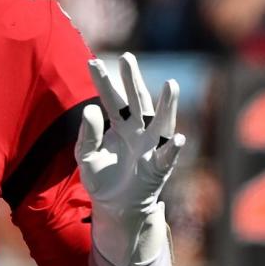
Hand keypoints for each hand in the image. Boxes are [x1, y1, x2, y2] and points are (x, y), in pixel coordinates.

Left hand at [77, 52, 185, 265]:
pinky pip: (168, 157)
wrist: (114, 206)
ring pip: (160, 122)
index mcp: (119, 125)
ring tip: (171, 84)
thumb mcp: (86, 155)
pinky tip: (178, 139)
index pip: (110, 99)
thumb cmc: (101, 178)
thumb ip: (88, 134)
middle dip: (133, 80)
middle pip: (136, 101)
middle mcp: (138, 130)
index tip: (92, 62)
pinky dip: (174, 149)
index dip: (103, 82)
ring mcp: (151, 146)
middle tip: (127, 58)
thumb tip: (90, 108)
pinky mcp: (159, 167)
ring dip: (167, 105)